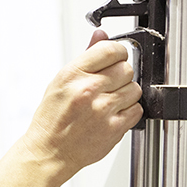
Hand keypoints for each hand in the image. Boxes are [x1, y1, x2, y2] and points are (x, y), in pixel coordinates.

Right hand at [23, 31, 142, 179]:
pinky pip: (137, 110)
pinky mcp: (115, 128)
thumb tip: (101, 35)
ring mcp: (103, 110)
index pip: (111, 49)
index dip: (117, 53)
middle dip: (121, 75)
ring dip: (126, 94)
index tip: (115, 59)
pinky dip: (129, 112)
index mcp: (74, 74)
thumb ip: (86, 56)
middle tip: (109, 84)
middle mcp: (89, 89)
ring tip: (110, 101)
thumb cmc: (53, 118)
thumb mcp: (61, 80)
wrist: (50, 151)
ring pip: (135, 89)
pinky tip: (114, 114)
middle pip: (126, 68)